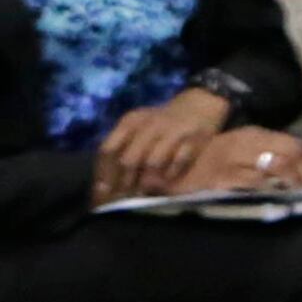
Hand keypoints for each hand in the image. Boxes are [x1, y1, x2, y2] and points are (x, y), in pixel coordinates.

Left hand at [91, 87, 235, 204]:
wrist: (199, 103)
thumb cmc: (162, 122)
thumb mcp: (139, 126)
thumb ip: (122, 148)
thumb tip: (104, 185)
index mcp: (131, 121)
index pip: (109, 150)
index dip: (104, 173)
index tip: (103, 192)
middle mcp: (149, 125)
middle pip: (129, 160)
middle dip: (125, 183)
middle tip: (125, 198)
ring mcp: (172, 132)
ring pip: (152, 164)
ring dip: (147, 183)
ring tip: (144, 194)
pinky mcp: (194, 139)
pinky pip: (178, 164)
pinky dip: (170, 176)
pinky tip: (166, 182)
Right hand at [179, 128, 301, 196]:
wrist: (168, 169)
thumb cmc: (206, 161)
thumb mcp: (235, 149)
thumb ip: (260, 152)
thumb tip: (292, 164)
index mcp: (250, 134)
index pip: (291, 142)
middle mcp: (244, 143)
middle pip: (289, 150)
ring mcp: (233, 159)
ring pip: (276, 165)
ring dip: (291, 178)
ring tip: (295, 188)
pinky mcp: (222, 177)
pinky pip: (254, 181)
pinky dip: (269, 187)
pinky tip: (273, 191)